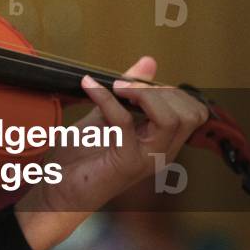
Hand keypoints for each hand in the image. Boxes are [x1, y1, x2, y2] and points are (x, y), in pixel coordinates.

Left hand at [14, 56, 208, 249]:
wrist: (55, 188)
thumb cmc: (80, 155)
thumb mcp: (106, 113)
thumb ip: (129, 92)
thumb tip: (149, 62)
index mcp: (162, 142)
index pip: (194, 112)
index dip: (172, 91)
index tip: (139, 83)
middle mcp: (161, 152)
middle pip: (189, 114)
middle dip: (160, 90)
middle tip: (126, 86)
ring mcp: (146, 160)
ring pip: (171, 120)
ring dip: (143, 94)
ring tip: (115, 87)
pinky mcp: (124, 163)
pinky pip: (126, 123)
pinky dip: (106, 99)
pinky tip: (88, 87)